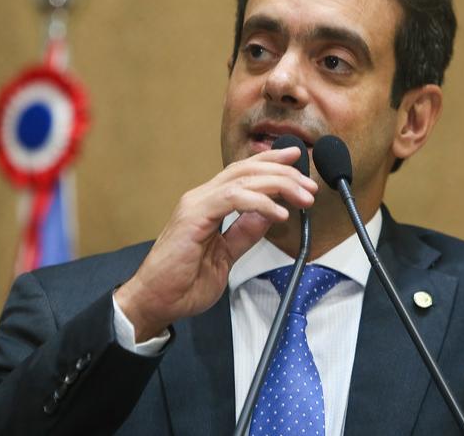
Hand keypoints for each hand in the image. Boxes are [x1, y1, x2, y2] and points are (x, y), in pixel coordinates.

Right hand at [114, 147, 316, 340]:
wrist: (155, 301)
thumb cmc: (182, 283)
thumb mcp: (225, 257)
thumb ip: (244, 234)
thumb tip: (267, 216)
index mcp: (209, 205)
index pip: (243, 174)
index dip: (270, 164)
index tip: (297, 163)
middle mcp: (202, 198)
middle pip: (246, 170)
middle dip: (283, 172)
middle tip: (309, 185)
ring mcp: (196, 205)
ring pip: (243, 179)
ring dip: (278, 185)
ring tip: (302, 198)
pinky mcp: (193, 216)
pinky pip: (232, 198)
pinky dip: (259, 203)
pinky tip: (278, 213)